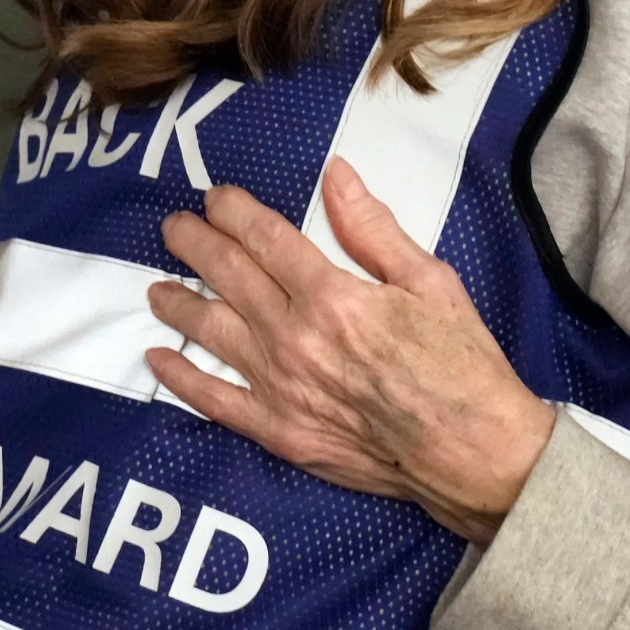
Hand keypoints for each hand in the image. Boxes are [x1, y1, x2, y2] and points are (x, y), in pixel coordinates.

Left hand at [144, 160, 555, 544]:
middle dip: (196, 244)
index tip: (216, 198)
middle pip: (228, 277)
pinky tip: (159, 360)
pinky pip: (216, 402)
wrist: (472, 452)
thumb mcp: (431, 282)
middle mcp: (296, 338)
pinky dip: (181, 379)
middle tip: (175, 227)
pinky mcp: (281, 433)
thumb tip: (336, 177)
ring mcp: (282, 388)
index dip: (235, 213)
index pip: (266, 240)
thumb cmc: (460, 364)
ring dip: (178, 303)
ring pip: (211, 333)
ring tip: (157, 285)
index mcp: (333, 296)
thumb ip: (374, 229)